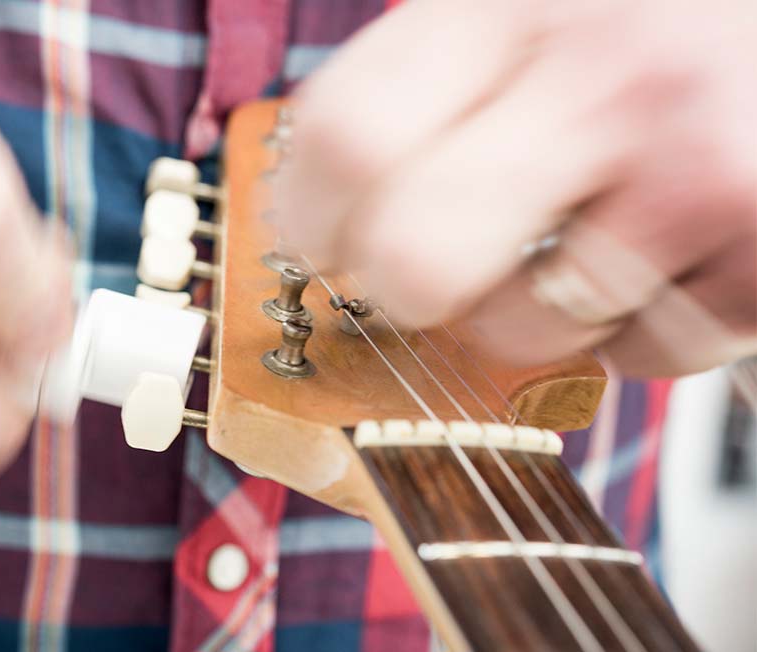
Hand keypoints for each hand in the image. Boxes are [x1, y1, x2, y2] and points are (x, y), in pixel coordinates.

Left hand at [277, 0, 755, 376]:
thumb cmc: (642, 24)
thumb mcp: (519, 10)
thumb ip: (427, 89)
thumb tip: (323, 214)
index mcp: (509, 3)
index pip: (350, 138)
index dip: (311, 217)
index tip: (324, 242)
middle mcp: (604, 74)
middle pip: (418, 258)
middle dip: (404, 292)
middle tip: (424, 276)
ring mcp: (695, 162)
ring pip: (524, 327)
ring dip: (524, 316)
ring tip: (565, 251)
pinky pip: (641, 354)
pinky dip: (628, 331)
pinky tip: (649, 262)